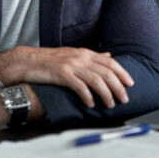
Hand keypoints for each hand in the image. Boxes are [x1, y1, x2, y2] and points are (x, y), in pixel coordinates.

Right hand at [0, 46, 133, 108]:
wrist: (28, 61)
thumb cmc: (51, 60)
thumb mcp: (74, 54)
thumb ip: (92, 57)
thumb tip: (109, 56)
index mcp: (85, 53)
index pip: (110, 62)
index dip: (122, 73)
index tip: (130, 83)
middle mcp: (80, 57)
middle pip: (106, 72)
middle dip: (118, 87)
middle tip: (124, 99)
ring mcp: (71, 65)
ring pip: (96, 80)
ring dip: (106, 94)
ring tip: (110, 104)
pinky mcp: (61, 74)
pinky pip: (79, 86)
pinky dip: (87, 96)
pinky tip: (91, 104)